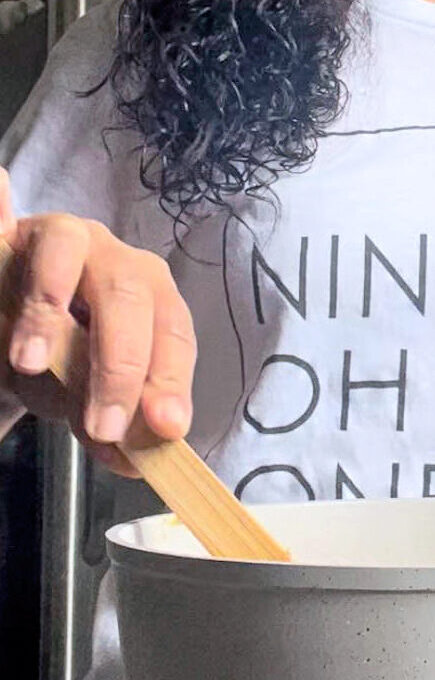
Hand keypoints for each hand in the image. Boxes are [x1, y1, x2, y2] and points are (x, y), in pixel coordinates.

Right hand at [0, 165, 195, 476]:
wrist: (7, 331)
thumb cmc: (57, 361)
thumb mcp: (83, 399)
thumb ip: (109, 424)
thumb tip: (137, 459)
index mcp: (151, 299)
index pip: (174, 332)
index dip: (171, 380)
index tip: (165, 427)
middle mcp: (114, 258)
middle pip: (130, 295)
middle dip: (120, 366)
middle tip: (102, 425)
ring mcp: (63, 237)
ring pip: (68, 252)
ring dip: (48, 311)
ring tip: (29, 364)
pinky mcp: (15, 234)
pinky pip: (4, 220)